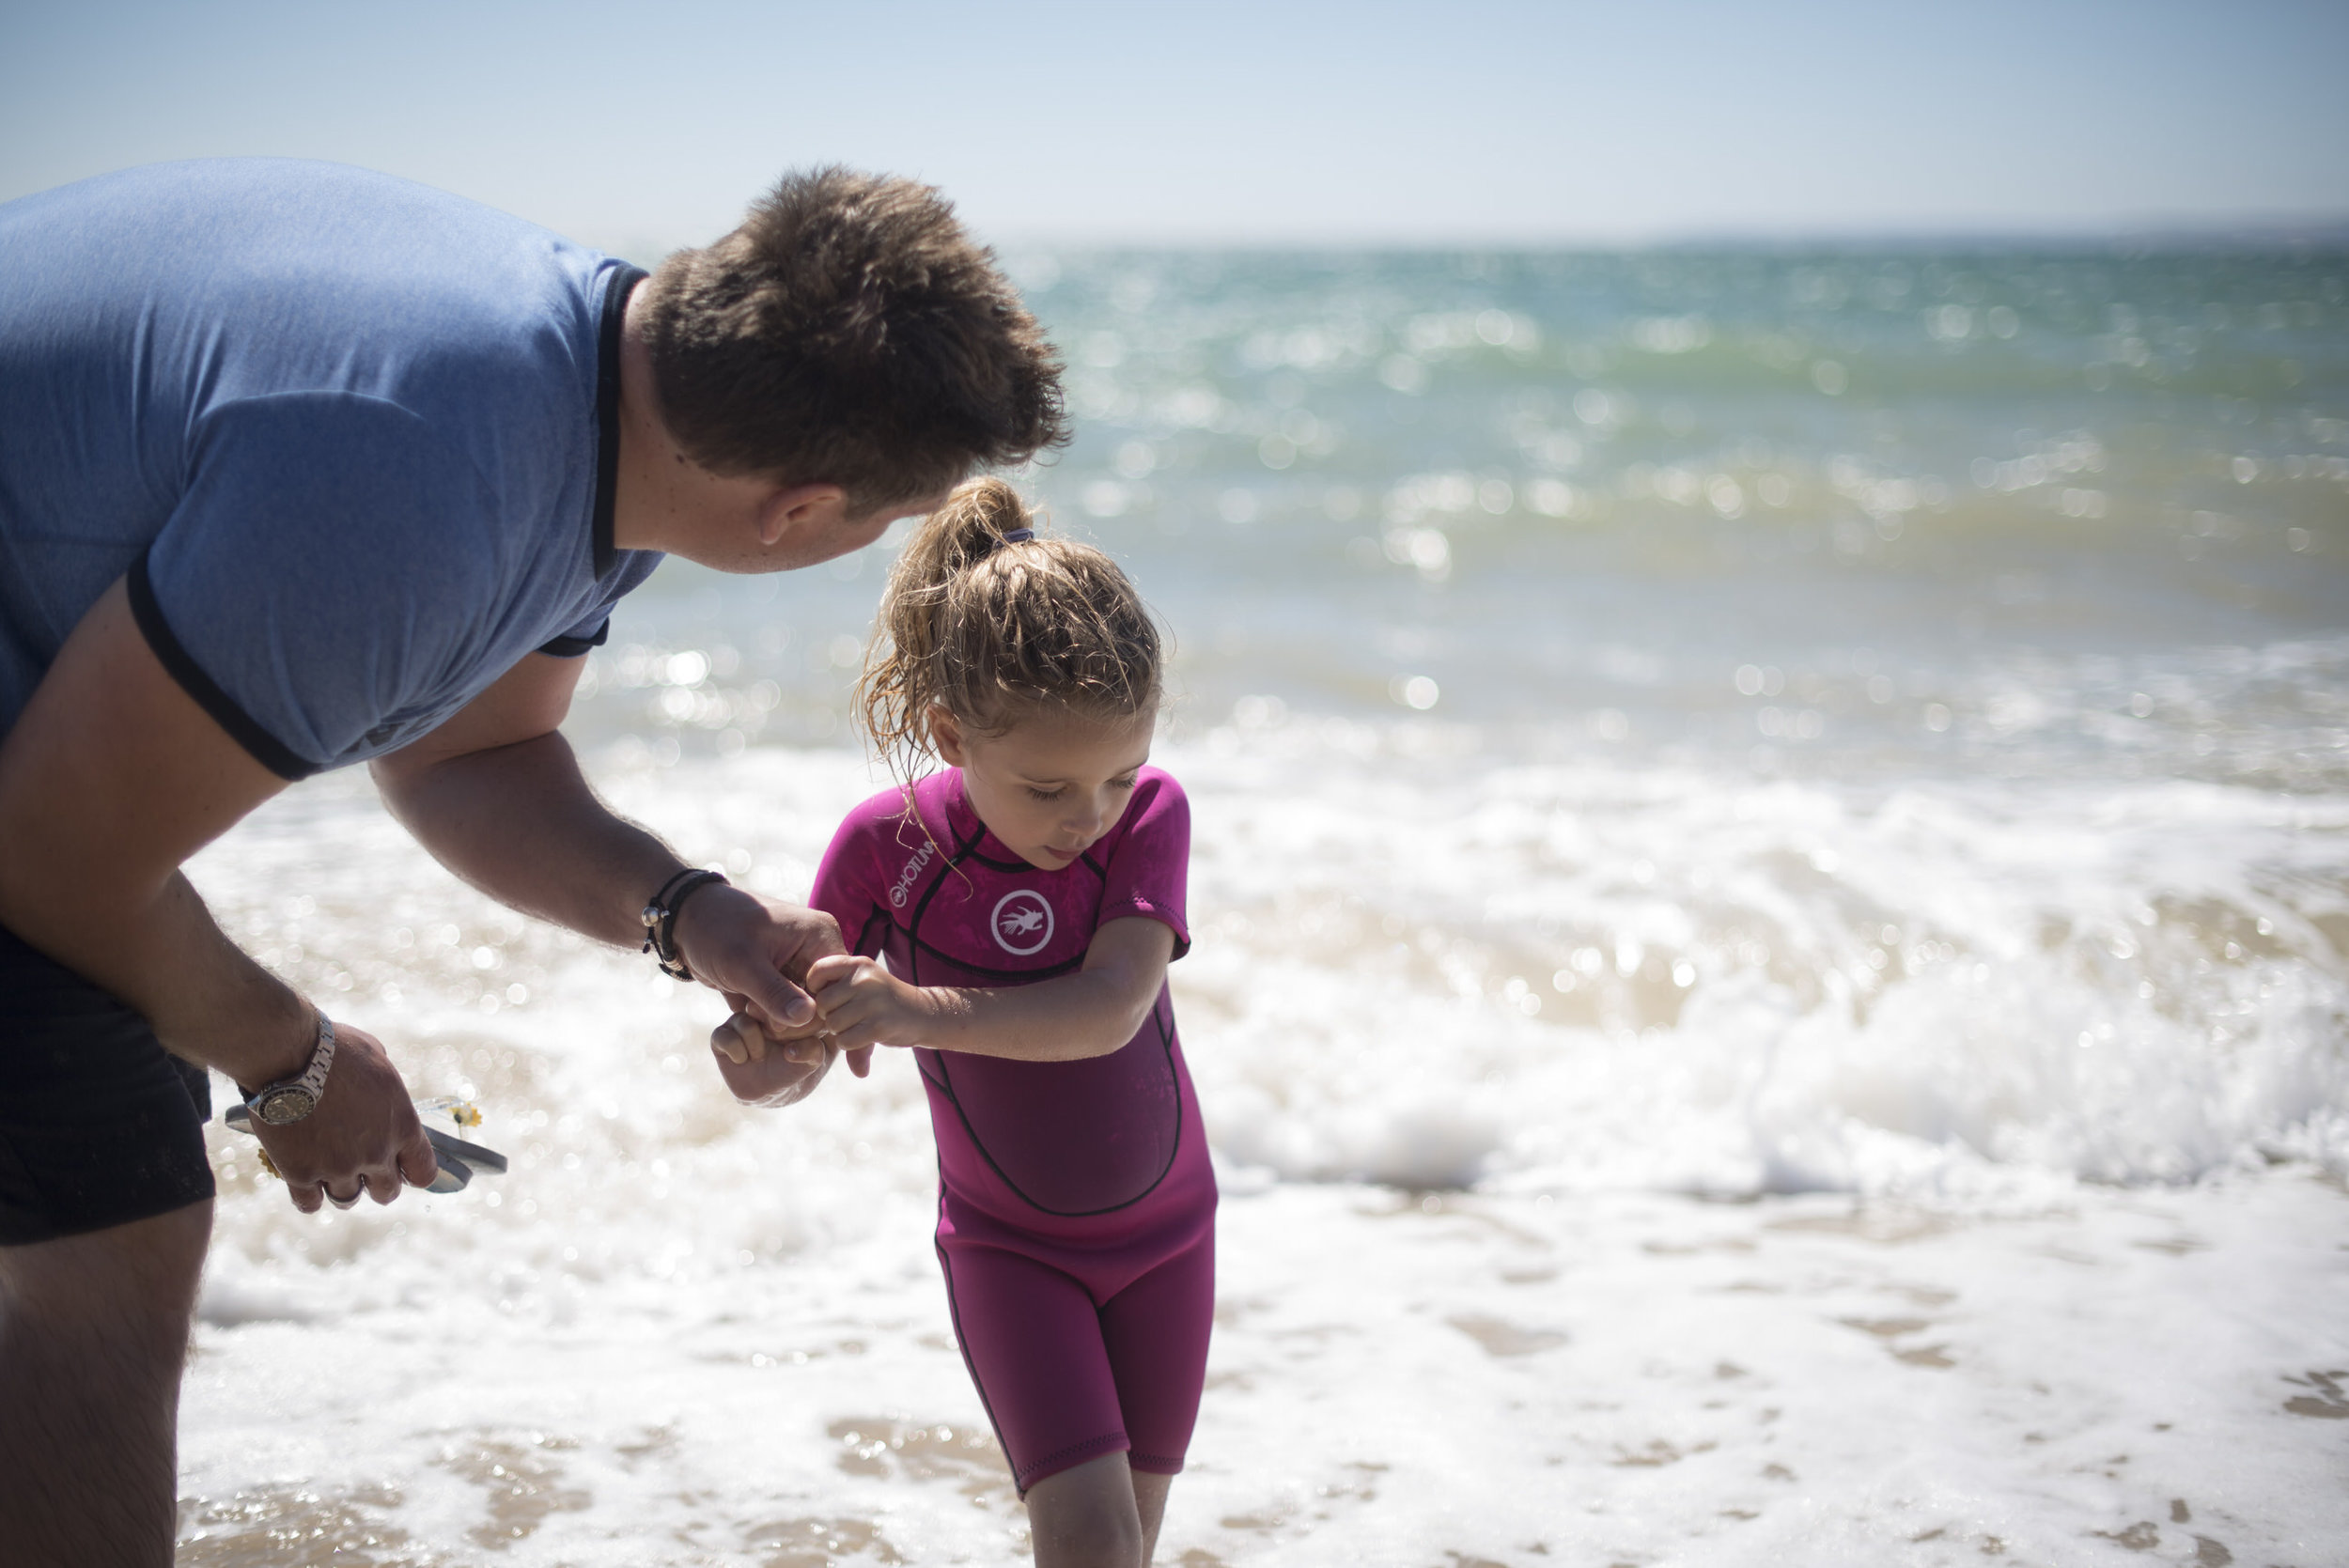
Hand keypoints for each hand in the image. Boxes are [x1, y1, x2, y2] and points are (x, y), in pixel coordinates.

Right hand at [246, 1022, 436, 1211]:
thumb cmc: (336, 1049)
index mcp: (403, 1126)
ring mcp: (338, 1167)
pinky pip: (309, 1203)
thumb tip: (383, 1100)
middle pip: (386, 1192)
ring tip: (330, 1171)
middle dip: (377, 1183)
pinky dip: (309, 1196)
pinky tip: (305, 1181)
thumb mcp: (379, 1062)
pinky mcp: (300, 1173)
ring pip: (347, 1199)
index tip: (402, 1168)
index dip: (413, 1172)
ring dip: (341, 1187)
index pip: (424, 1172)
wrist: (288, 1054)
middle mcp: (376, 1153)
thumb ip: (387, 1093)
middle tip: (362, 1169)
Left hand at [674, 885, 843, 1032]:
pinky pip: (787, 1010)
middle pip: (824, 1003)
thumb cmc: (714, 930)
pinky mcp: (783, 980)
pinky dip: (769, 1019)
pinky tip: (746, 1012)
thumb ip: (774, 993)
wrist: (685, 920)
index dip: (816, 1014)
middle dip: (792, 1020)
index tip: (779, 1023)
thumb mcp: (742, 963)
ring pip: (805, 1011)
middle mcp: (817, 951)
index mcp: (821, 936)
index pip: (838, 987)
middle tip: (756, 1017)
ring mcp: (800, 967)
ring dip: (778, 1021)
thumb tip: (808, 1018)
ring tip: (748, 1011)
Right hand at [709, 1013, 868, 1107]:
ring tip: (760, 1056)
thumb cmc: (800, 1066)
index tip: (806, 1036)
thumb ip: (813, 1048)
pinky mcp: (722, 1034)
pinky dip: (737, 1052)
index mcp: (789, 1002)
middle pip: (764, 1004)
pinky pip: (724, 1037)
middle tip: (781, 1041)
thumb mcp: (815, 1058)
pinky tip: (743, 1060)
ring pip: (743, 1021)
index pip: (789, 998)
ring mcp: (741, 1019)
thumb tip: (793, 1047)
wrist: (775, 1091)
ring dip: (756, 1045)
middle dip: (777, 1030)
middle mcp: (763, 1005)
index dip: (799, 1020)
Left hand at [805, 954, 937, 1052]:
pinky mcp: (879, 1025)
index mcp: (858, 963)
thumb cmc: (884, 999)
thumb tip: (797, 1004)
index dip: (815, 988)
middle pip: (821, 1003)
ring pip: (832, 1024)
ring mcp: (873, 1001)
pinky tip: (864, 1038)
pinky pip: (845, 1040)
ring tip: (858, 1026)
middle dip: (828, 1016)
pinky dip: (850, 1044)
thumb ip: (834, 984)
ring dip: (839, 1032)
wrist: (925, 1013)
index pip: (817, 971)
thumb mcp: (863, 980)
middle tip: (845, 1017)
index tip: (828, 998)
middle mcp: (864, 978)